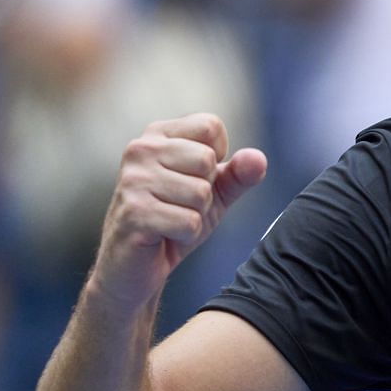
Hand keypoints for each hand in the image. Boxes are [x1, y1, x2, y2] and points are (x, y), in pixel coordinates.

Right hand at [87, 114, 268, 312]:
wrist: (136, 265)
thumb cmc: (174, 219)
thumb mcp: (215, 192)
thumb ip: (240, 173)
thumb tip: (258, 159)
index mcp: (158, 135)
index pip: (210, 125)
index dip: (217, 158)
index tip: (194, 176)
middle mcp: (140, 150)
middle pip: (206, 160)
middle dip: (206, 191)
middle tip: (180, 204)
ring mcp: (133, 181)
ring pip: (200, 193)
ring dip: (196, 215)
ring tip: (171, 219)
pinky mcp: (133, 212)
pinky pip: (189, 221)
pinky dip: (186, 234)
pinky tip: (164, 235)